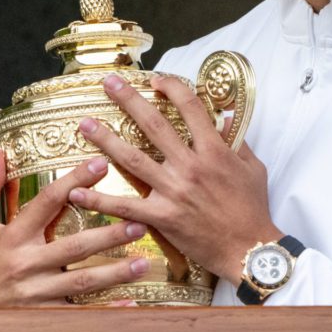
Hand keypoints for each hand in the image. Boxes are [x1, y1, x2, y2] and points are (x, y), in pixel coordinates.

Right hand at [0, 145, 150, 306]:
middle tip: (139, 223)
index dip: (74, 181)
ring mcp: (38, 293)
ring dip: (116, 272)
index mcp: (13, 237)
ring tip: (144, 262)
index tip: (102, 165)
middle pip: (74, 247)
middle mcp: (27, 264)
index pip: (47, 203)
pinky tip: (131, 301)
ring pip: (83, 282)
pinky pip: (81, 313)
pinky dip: (107, 310)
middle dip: (108, 236)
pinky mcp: (46, 315)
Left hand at [69, 74, 280, 282]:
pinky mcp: (162, 217)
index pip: (190, 108)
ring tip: (85, 125)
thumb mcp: (253, 168)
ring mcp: (174, 191)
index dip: (172, 88)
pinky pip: (126, 206)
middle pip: (154, 125)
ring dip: (106, 140)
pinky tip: (78, 190)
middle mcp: (190, 166)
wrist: (249, 250)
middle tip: (108, 83)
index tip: (157, 80)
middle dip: (129, 100)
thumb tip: (227, 116)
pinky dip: (100, 199)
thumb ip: (237, 141)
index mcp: (214, 151)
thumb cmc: (253, 208)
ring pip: (133, 159)